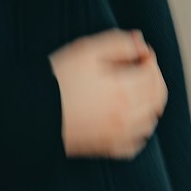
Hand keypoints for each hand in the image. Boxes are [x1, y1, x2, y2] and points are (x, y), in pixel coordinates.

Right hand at [48, 29, 166, 159]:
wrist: (33, 112)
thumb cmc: (58, 78)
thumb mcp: (86, 50)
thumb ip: (118, 43)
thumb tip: (141, 42)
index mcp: (123, 90)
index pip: (153, 74)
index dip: (150, 58)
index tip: (138, 51)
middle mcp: (126, 116)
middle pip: (157, 99)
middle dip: (154, 79)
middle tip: (141, 67)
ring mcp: (118, 136)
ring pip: (151, 121)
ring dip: (150, 103)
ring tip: (134, 89)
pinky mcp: (108, 149)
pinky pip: (137, 143)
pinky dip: (140, 129)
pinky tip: (128, 118)